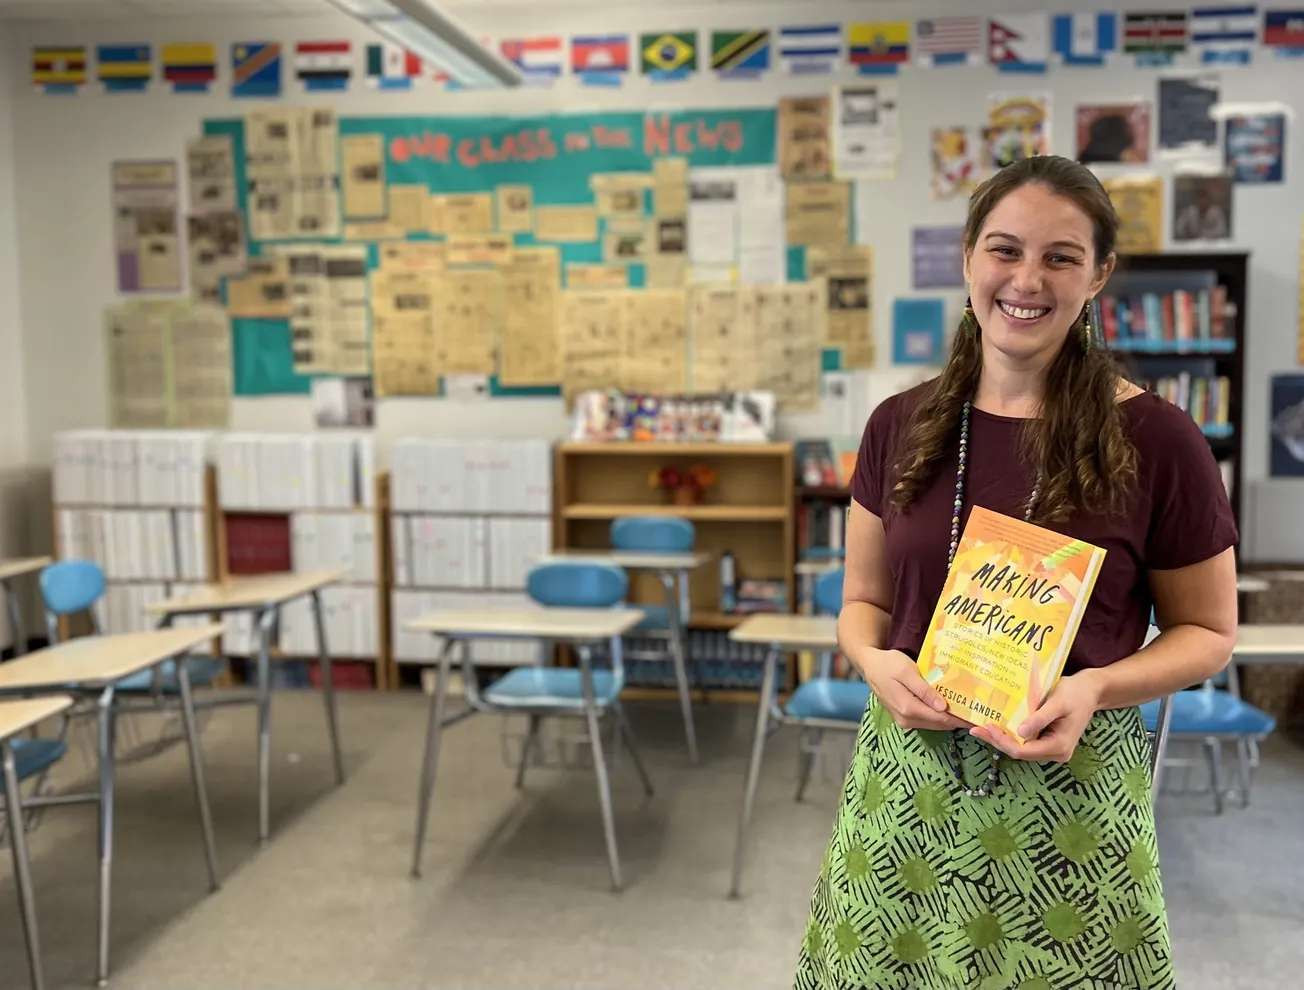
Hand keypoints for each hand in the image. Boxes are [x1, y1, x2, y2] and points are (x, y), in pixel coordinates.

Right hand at [855, 648, 970, 731]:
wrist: (870, 666)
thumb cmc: (888, 664)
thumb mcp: (906, 672)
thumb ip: (923, 690)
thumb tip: (942, 707)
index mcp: (908, 708)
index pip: (941, 719)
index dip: (960, 718)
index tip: (977, 716)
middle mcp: (906, 719)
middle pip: (939, 724)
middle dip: (958, 719)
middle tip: (977, 711)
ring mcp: (905, 720)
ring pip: (934, 724)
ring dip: (949, 718)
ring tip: (966, 709)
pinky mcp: (904, 718)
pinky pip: (926, 720)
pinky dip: (939, 716)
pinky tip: (948, 707)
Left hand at [969, 670, 1102, 762]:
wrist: (1091, 690)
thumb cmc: (1076, 693)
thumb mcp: (1057, 703)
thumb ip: (1040, 718)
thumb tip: (1020, 733)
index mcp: (1059, 746)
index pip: (1023, 752)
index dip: (1002, 742)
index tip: (986, 727)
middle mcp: (1056, 752)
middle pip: (1020, 752)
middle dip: (997, 741)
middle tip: (975, 728)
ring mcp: (1052, 748)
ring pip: (1021, 748)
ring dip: (1002, 738)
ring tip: (981, 727)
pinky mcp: (1048, 740)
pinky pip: (1026, 741)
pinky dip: (1011, 734)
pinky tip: (998, 725)